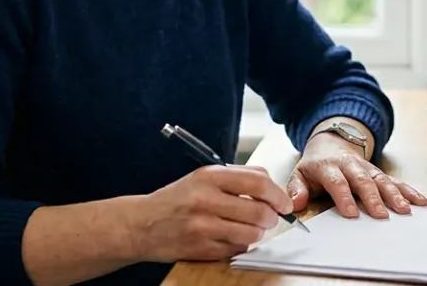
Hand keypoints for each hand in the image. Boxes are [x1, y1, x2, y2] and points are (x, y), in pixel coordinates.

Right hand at [130, 165, 291, 261]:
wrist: (142, 224)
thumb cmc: (177, 200)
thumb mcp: (204, 177)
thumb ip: (238, 176)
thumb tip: (272, 185)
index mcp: (209, 176)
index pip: (258, 182)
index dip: (278, 194)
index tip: (284, 203)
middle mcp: (206, 199)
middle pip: (259, 211)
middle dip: (271, 217)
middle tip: (269, 218)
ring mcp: (202, 226)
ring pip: (252, 233)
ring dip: (256, 233)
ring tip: (247, 228)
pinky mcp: (200, 248)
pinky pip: (236, 249)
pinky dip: (239, 245)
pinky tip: (228, 237)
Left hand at [286, 133, 426, 218]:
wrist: (331, 142)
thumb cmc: (315, 166)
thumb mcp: (300, 173)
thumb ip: (297, 189)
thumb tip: (294, 204)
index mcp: (329, 167)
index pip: (337, 182)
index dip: (344, 196)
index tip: (352, 213)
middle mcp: (351, 166)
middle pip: (364, 180)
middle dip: (374, 198)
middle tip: (382, 215)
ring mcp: (367, 168)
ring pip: (382, 180)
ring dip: (395, 194)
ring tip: (405, 210)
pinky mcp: (379, 172)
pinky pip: (395, 180)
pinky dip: (408, 190)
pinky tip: (420, 200)